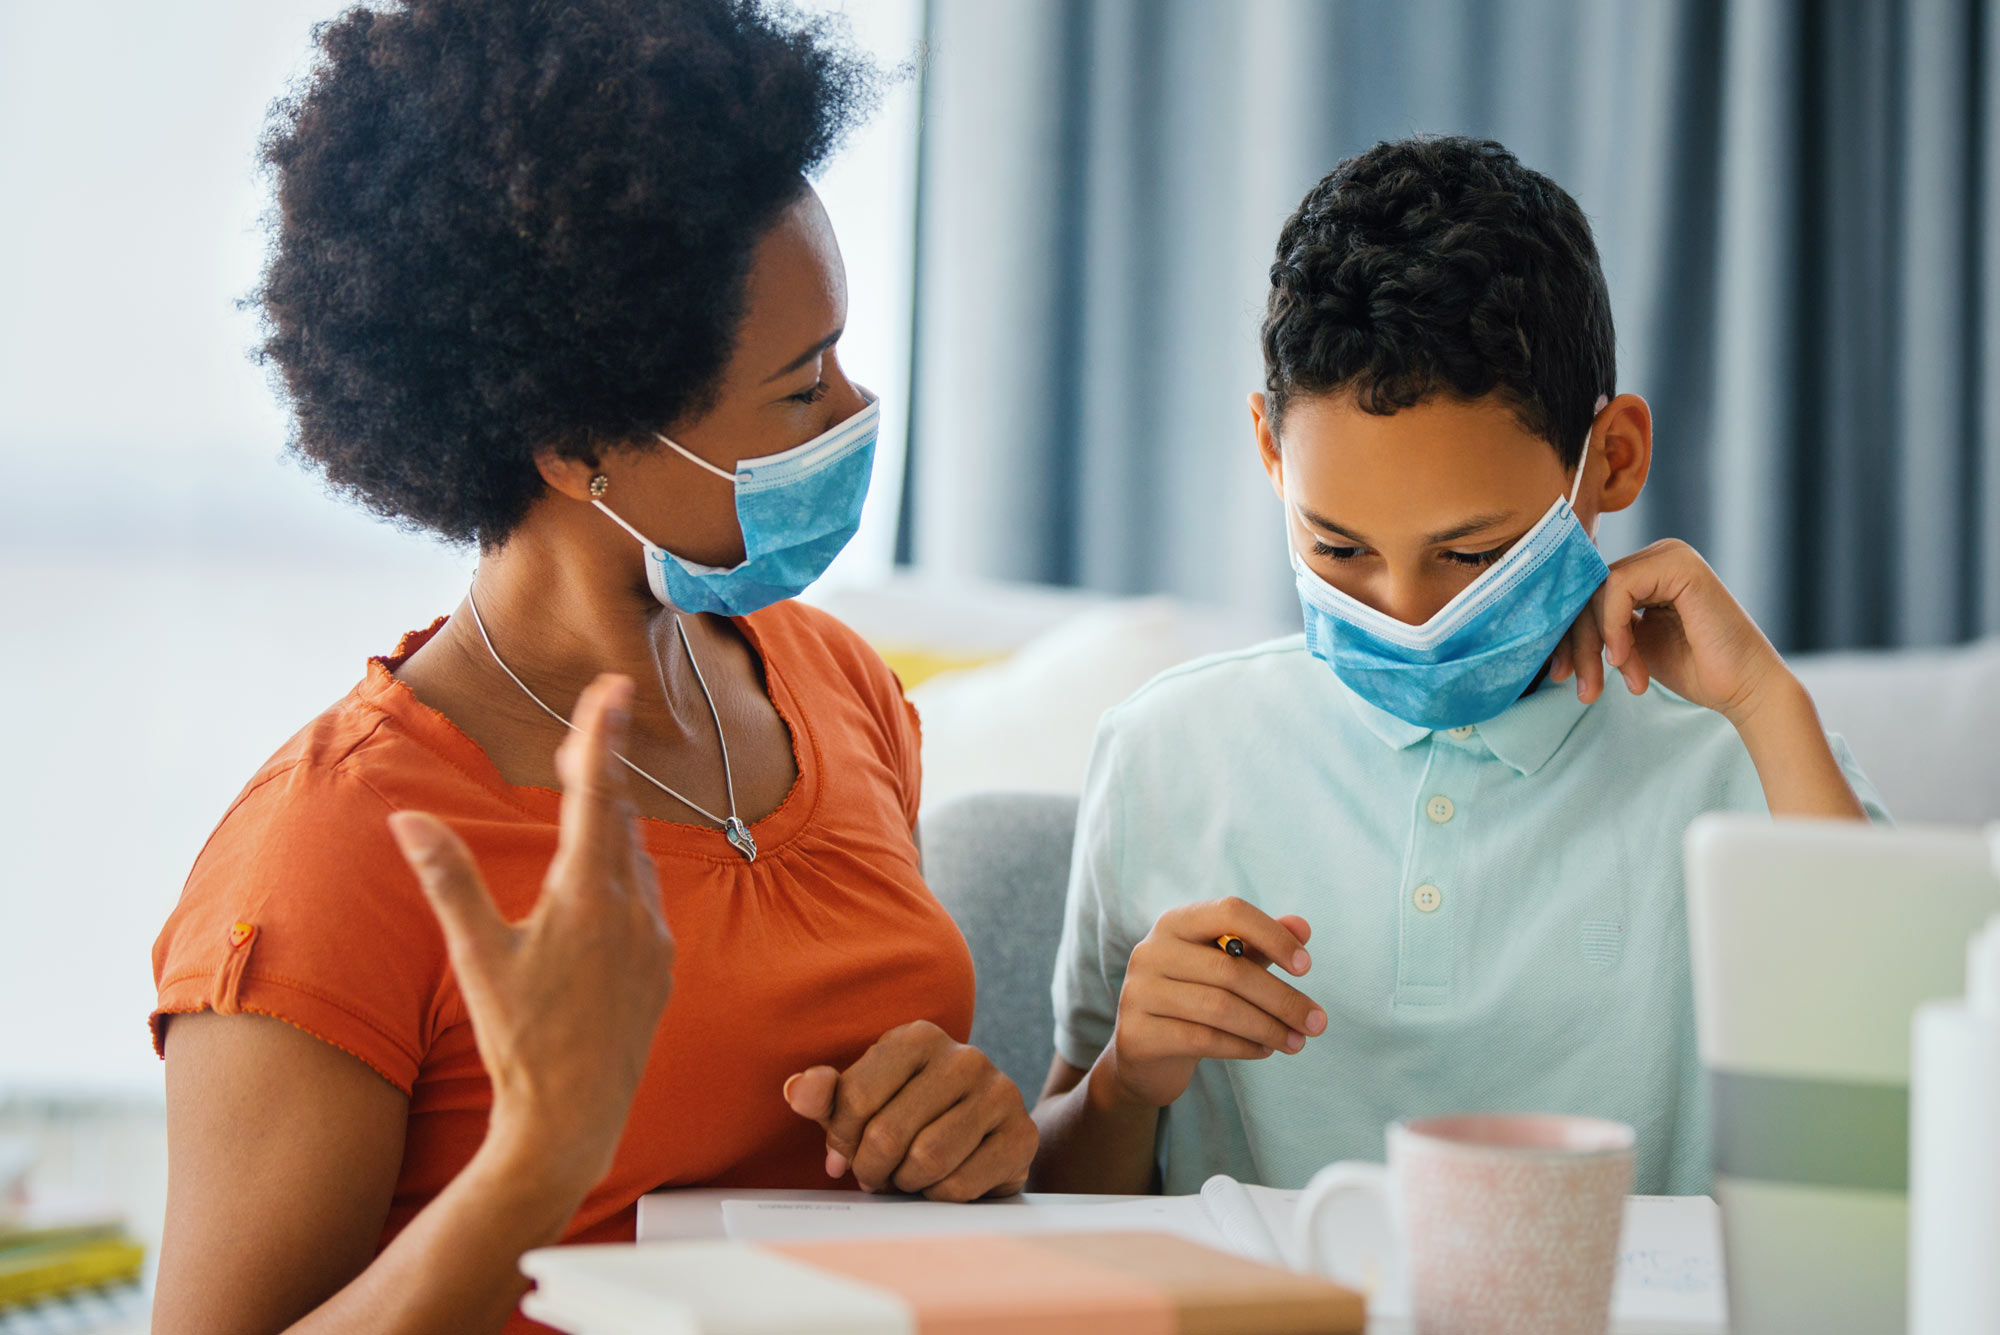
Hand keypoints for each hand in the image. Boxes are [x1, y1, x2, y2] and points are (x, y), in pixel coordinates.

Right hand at [387, 674, 675, 1194]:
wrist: (572, 1121)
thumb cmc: (519, 1042)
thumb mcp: (477, 959)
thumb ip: (448, 881)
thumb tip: (407, 820)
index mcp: (588, 897)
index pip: (598, 795)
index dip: (602, 736)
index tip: (615, 687)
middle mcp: (633, 910)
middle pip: (619, 819)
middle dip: (599, 773)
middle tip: (583, 734)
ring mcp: (654, 939)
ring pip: (635, 859)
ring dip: (611, 824)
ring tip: (587, 795)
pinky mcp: (661, 968)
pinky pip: (645, 900)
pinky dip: (621, 873)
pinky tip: (600, 880)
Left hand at [783, 1021, 1037, 1200]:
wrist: (979, 1134)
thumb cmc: (906, 1114)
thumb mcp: (860, 1101)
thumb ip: (824, 1095)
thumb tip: (796, 1091)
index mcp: (917, 1038)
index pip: (855, 1098)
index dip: (841, 1139)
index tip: (847, 1150)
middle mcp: (964, 1057)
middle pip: (888, 1133)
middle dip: (871, 1168)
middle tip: (876, 1174)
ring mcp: (1000, 1094)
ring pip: (927, 1159)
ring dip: (905, 1183)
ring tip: (906, 1176)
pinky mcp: (1022, 1135)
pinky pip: (961, 1185)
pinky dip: (938, 1196)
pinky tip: (940, 1183)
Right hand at [1098, 899, 1322, 1109]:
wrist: (1144, 1054)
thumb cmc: (1193, 999)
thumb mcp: (1226, 967)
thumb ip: (1260, 945)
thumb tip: (1303, 926)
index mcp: (1175, 923)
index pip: (1229, 912)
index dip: (1272, 935)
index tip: (1306, 966)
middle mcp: (1151, 951)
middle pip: (1231, 970)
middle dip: (1283, 999)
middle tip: (1317, 1023)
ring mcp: (1139, 992)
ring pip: (1220, 1008)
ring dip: (1269, 1028)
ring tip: (1297, 1042)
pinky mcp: (1137, 1034)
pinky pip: (1203, 1039)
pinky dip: (1243, 1047)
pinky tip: (1264, 1051)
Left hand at [1550, 538, 1787, 724]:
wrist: (1744, 689)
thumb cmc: (1694, 670)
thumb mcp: (1631, 645)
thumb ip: (1600, 627)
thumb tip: (1551, 626)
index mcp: (1646, 572)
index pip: (1586, 595)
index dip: (1567, 635)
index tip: (1559, 675)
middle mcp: (1656, 556)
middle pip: (1586, 592)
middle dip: (1576, 644)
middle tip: (1581, 688)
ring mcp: (1669, 555)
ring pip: (1597, 591)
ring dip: (1594, 645)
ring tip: (1610, 683)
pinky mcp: (1679, 564)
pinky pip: (1618, 587)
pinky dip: (1613, 628)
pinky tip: (1625, 660)